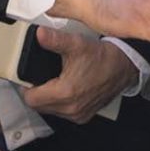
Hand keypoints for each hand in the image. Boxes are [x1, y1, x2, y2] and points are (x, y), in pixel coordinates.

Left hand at [21, 28, 136, 123]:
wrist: (124, 66)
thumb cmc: (102, 56)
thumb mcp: (76, 44)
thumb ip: (54, 39)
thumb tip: (39, 34)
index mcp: (65, 93)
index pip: (31, 99)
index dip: (25, 87)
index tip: (27, 76)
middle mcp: (71, 109)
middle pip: (39, 106)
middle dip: (35, 93)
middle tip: (38, 76)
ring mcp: (78, 115)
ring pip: (50, 111)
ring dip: (47, 99)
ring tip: (50, 81)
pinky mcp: (85, 116)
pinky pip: (63, 113)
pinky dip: (60, 103)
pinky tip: (63, 89)